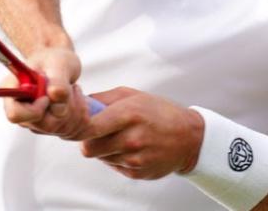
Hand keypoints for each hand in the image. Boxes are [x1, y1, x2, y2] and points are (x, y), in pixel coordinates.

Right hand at [1, 46, 91, 138]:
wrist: (60, 64)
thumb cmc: (55, 60)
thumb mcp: (59, 62)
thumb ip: (57, 78)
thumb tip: (56, 94)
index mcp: (12, 89)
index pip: (15, 114)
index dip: (35, 110)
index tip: (48, 97)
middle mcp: (20, 108)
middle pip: (41, 124)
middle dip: (62, 108)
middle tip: (69, 88)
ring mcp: (33, 120)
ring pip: (58, 128)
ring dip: (74, 108)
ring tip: (73, 88)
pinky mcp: (49, 125)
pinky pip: (69, 129)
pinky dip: (79, 113)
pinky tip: (76, 97)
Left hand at [79, 87, 204, 179]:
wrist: (189, 137)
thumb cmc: (158, 111)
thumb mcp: (133, 95)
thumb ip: (103, 98)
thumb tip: (78, 103)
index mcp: (129, 114)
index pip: (89, 127)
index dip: (78, 127)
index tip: (78, 123)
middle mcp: (131, 138)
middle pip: (88, 148)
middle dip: (87, 140)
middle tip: (95, 132)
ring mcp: (135, 158)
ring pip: (100, 157)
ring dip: (103, 148)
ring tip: (119, 137)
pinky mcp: (137, 173)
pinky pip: (113, 165)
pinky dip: (115, 157)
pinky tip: (130, 148)